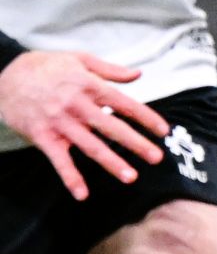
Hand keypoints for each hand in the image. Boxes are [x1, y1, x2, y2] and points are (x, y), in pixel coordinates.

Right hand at [0, 52, 167, 198]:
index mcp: (89, 86)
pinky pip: (59, 160)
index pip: (124, 104)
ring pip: (90, 146)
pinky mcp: (43, 136)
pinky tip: (82, 195)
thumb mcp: (78, 59)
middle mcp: (77, 106)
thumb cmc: (44, 66)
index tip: (164, 131)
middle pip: (112, 128)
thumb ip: (109, 69)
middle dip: (136, 143)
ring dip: (111, 163)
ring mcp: (60, 123)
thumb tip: (138, 74)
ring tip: (131, 177)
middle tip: (157, 158)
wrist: (3, 73)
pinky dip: (70, 178)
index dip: (146, 117)